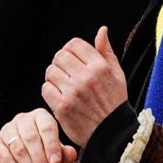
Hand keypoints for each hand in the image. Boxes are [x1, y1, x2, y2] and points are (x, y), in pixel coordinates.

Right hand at [0, 109, 77, 162]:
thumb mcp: (56, 157)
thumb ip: (64, 154)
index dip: (51, 145)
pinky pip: (4, 157)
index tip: (56, 162)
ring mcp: (7, 130)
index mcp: (40, 116)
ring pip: (17, 149)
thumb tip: (72, 153)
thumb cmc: (44, 156)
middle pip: (31, 138)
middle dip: (39, 160)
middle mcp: (22, 119)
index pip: (46, 127)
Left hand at [42, 27, 127, 146]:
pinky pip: (46, 88)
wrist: (112, 133)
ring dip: (54, 76)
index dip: (71, 49)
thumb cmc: (114, 101)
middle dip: (60, 61)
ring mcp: (73, 92)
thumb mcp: (117, 74)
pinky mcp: (62, 107)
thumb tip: (102, 30)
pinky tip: (59, 95)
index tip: (72, 58)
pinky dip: (50, 90)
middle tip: (65, 71)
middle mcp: (86, 77)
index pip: (75, 44)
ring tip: (62, 84)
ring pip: (51, 71)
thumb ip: (107, 51)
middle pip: (60, 56)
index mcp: (100, 66)